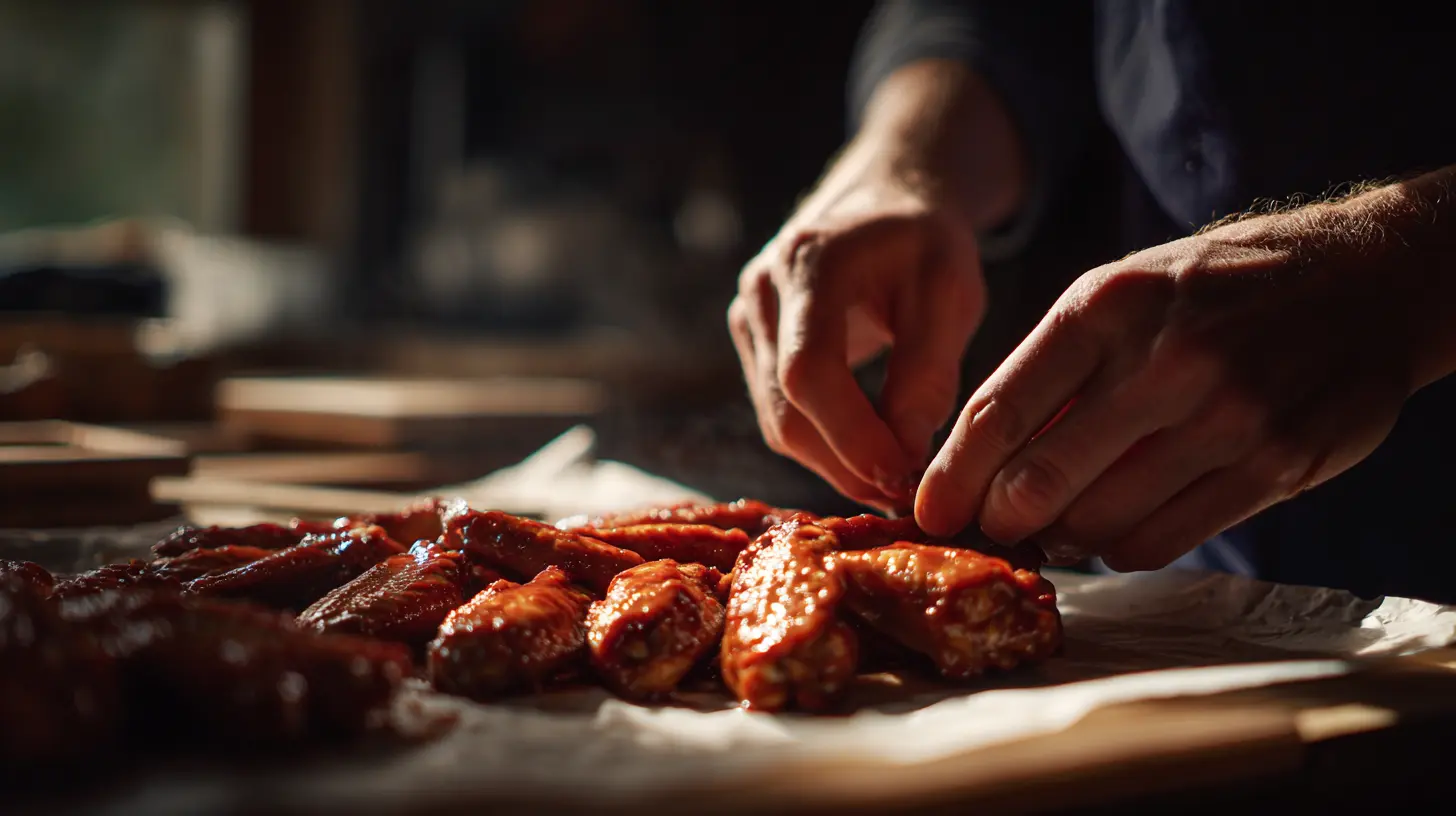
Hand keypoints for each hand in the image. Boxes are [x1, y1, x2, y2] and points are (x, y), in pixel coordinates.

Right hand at [729, 161, 985, 509]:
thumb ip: (928, 371)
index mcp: (810, 262)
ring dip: (835, 463)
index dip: (851, 436)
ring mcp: (748, 317)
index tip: (902, 476)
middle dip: (845, 463)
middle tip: (904, 495)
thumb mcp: (951, 291)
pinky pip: (780, 414)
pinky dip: (824, 445)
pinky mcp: (752, 343)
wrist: (886, 202)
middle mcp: (763, 291)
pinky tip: (869, 454)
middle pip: (785, 408)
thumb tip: (906, 457)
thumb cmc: (925, 241)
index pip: (808, 370)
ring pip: (778, 422)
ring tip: (894, 479)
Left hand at [915, 199, 1426, 569]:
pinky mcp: (1274, 464)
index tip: (927, 510)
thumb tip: (979, 457)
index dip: (952, 475)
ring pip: (1100, 522)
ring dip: (1063, 538)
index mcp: (1108, 305)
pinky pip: (1163, 538)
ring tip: (1056, 526)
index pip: (1000, 408)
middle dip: (1000, 518)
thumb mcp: (1125, 293)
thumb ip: (1056, 368)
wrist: (1365, 280)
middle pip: (1041, 479)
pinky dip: (1122, 546)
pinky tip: (1117, 527)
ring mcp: (1225, 415)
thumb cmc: (1216, 290)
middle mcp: (1164, 359)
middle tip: (990, 527)